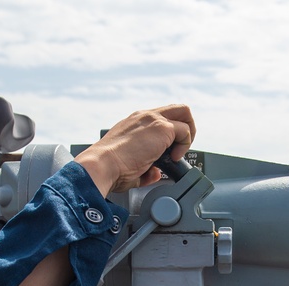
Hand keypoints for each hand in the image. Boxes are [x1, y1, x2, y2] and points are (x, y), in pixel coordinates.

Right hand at [74, 104, 195, 195]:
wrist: (102, 166)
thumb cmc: (109, 168)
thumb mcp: (129, 166)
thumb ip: (146, 169)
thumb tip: (155, 174)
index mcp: (135, 123)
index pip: (160, 118)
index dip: (170, 134)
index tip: (168, 150)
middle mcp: (145, 117)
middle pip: (177, 109)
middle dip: (186, 127)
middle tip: (179, 148)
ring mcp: (154, 120)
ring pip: (184, 114)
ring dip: (187, 136)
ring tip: (177, 154)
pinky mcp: (162, 129)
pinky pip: (185, 132)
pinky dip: (184, 146)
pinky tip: (173, 158)